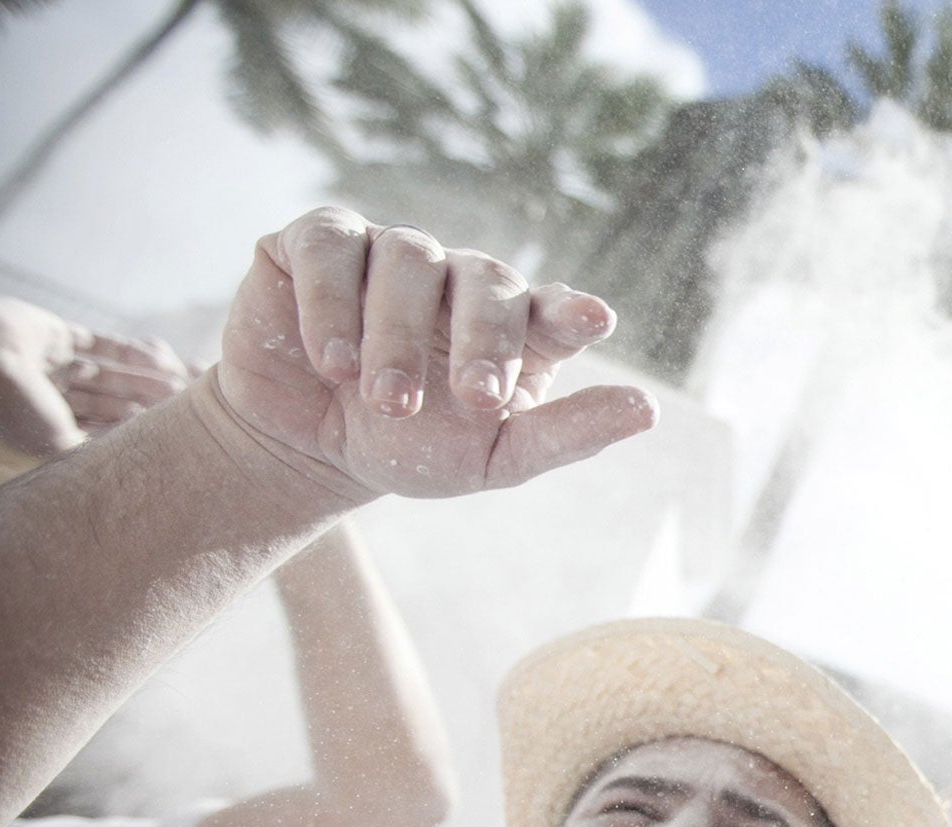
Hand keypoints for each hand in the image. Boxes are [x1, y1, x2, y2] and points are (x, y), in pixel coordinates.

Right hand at [0, 296, 188, 456]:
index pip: (100, 430)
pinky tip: (158, 358)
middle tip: (184, 407)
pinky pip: (99, 343)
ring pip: (108, 374)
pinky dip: (128, 351)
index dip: (134, 431)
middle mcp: (51, 395)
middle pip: (108, 401)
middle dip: (144, 404)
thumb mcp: (56, 441)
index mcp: (48, 425)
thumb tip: (129, 471)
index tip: (170, 434)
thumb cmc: (13, 406)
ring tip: (178, 385)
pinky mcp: (55, 334)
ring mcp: (53, 363)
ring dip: (141, 379)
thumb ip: (89, 450)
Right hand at [213, 207, 654, 501]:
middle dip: (483, 340)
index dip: (571, 311)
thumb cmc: (410, 448)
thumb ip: (566, 435)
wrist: (305, 451)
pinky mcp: (317, 244)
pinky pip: (330, 248)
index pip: (554, 307)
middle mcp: (458, 278)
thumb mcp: (492, 458)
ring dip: (396, 338)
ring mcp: (389, 252)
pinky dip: (330, 304)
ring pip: (407, 260)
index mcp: (514, 325)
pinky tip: (330, 361)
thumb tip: (646, 409)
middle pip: (487, 279)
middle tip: (474, 400)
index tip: (593, 320)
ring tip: (384, 401)